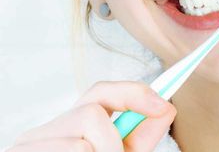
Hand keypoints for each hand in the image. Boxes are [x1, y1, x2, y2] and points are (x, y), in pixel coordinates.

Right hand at [6, 81, 176, 151]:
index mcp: (72, 126)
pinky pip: (77, 149)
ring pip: (85, 138)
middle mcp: (49, 128)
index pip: (101, 92)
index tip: (162, 104)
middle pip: (92, 110)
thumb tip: (166, 108)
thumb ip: (139, 137)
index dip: (134, 93)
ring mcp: (31, 142)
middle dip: (113, 140)